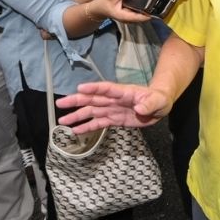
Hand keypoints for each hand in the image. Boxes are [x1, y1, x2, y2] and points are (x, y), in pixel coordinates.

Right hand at [57, 82, 171, 130]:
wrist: (159, 106)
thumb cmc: (158, 99)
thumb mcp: (158, 101)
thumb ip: (149, 104)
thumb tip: (140, 108)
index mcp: (123, 92)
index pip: (106, 88)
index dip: (94, 88)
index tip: (80, 88)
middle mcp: (113, 100)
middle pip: (92, 99)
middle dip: (76, 101)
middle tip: (60, 104)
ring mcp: (111, 110)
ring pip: (91, 112)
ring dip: (77, 116)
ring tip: (62, 122)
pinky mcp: (113, 119)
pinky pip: (97, 123)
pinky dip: (86, 127)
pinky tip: (75, 131)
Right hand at [87, 0, 152, 22]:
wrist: (98, 8)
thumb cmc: (103, 3)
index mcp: (125, 17)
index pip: (142, 17)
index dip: (150, 13)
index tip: (157, 6)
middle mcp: (130, 19)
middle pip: (145, 16)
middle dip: (151, 8)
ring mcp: (131, 17)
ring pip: (143, 13)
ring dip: (148, 7)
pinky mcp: (131, 13)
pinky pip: (139, 10)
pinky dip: (143, 5)